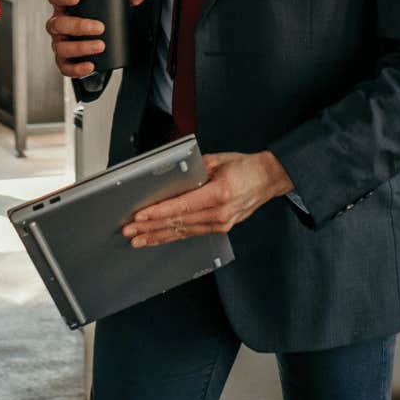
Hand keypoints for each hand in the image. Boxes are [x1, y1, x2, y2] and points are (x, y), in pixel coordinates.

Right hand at [46, 0, 146, 78]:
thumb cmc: (99, 22)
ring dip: (80, 47)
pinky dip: (77, 68)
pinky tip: (91, 65)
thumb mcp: (111, 9)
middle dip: (78, 26)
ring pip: (61, 47)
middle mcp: (58, 26)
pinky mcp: (64, 62)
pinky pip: (65, 67)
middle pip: (58, 24)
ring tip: (100, 46)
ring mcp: (59, 44)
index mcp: (66, 9)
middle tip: (100, 27)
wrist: (99, 46)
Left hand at [122, 151, 292, 246]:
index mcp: (220, 193)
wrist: (269, 179)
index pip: (182, 206)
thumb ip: (194, 170)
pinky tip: (160, 238)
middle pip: (179, 223)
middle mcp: (220, 212)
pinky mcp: (221, 227)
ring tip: (139, 240)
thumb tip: (172, 178)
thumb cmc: (247, 168)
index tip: (140, 217)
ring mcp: (221, 223)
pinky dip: (174, 236)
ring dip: (159, 236)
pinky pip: (192, 233)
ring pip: (183, 232)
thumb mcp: (219, 160)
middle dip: (151, 228)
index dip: (158, 213)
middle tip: (130, 232)